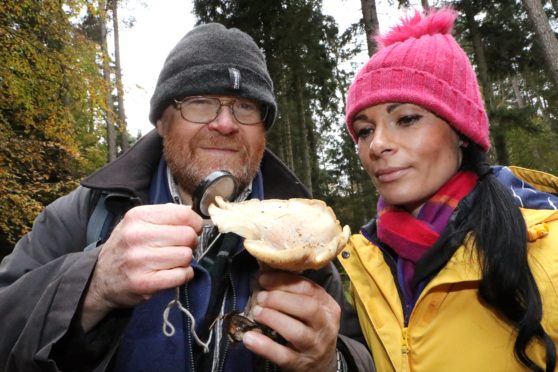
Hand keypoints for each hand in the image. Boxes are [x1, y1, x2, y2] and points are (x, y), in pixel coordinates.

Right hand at [80, 203, 201, 330]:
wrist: (100, 278)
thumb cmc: (125, 248)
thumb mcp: (137, 223)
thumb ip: (164, 215)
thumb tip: (191, 213)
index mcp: (138, 216)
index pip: (183, 214)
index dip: (194, 223)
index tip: (192, 229)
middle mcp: (137, 236)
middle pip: (187, 236)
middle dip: (191, 243)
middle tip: (181, 247)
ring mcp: (139, 261)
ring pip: (186, 256)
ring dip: (185, 261)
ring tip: (172, 261)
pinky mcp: (144, 283)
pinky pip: (181, 276)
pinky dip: (183, 275)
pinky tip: (173, 273)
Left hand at [242, 271, 339, 371]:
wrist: (322, 363)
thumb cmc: (311, 328)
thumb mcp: (312, 308)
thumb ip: (296, 294)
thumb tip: (266, 277)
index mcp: (328, 306)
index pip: (308, 288)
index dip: (284, 281)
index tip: (264, 279)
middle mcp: (325, 326)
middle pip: (307, 308)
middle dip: (280, 299)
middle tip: (260, 297)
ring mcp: (314, 346)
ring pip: (296, 331)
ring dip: (273, 318)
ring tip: (256, 312)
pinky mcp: (300, 364)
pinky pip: (282, 355)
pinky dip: (265, 346)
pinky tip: (249, 337)